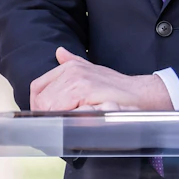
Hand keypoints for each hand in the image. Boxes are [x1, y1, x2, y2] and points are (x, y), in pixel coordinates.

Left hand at [29, 47, 172, 111]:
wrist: (141, 94)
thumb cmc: (117, 87)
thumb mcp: (93, 69)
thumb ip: (73, 62)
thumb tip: (59, 52)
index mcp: (70, 67)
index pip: (38, 87)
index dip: (37, 104)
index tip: (42, 116)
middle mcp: (72, 72)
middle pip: (42, 99)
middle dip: (43, 114)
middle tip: (50, 125)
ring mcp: (79, 82)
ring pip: (50, 106)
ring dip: (53, 119)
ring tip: (60, 126)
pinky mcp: (87, 93)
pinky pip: (65, 110)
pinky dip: (64, 120)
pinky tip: (69, 125)